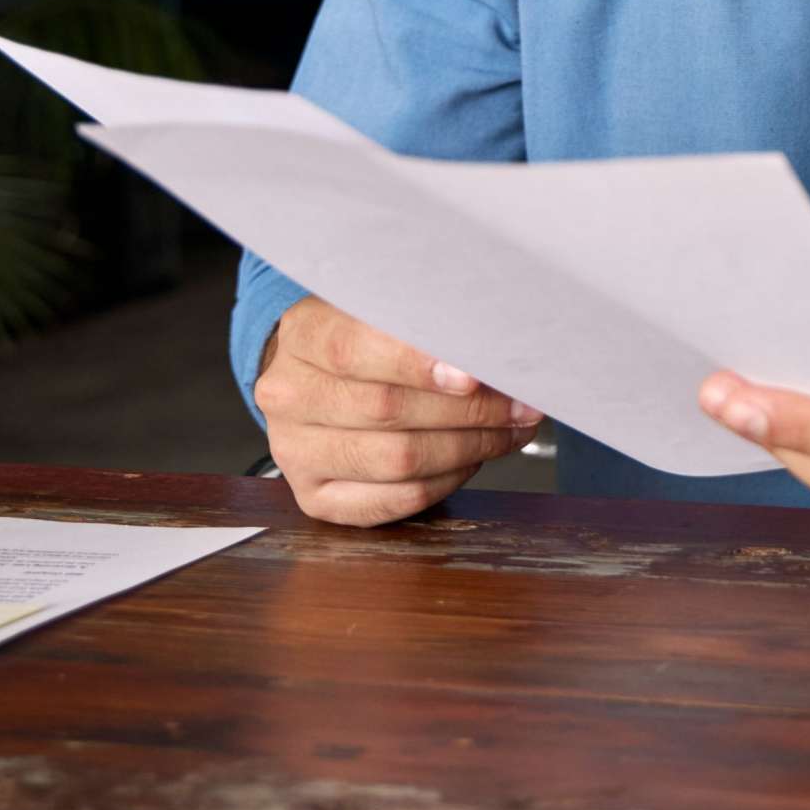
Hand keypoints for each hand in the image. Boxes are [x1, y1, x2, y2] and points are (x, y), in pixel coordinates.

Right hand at [254, 297, 538, 526]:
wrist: (316, 377)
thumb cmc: (367, 338)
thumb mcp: (386, 308)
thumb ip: (428, 321)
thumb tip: (493, 346)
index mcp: (302, 336)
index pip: (352, 349)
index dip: (416, 364)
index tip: (472, 374)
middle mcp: (288, 396)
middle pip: (386, 409)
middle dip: (470, 410)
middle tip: (521, 403)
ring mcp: (295, 453)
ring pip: (395, 460)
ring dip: (469, 447)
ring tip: (509, 430)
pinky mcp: (314, 498)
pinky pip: (393, 500)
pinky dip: (446, 481)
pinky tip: (473, 458)